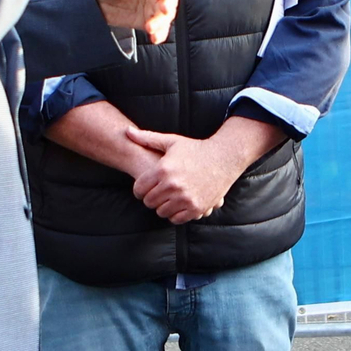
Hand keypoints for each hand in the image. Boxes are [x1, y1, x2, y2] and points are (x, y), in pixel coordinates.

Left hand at [89, 0, 177, 43]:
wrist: (96, 0)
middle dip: (169, 1)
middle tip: (164, 9)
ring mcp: (155, 2)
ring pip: (166, 11)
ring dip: (162, 20)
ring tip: (150, 28)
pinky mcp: (151, 17)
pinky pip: (159, 25)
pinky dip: (159, 32)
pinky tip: (154, 38)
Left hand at [127, 128, 241, 224]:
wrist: (224, 158)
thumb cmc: (195, 149)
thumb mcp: (171, 141)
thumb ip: (147, 138)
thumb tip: (126, 131)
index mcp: (163, 169)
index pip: (139, 189)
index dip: (140, 189)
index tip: (146, 187)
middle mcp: (173, 185)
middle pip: (149, 202)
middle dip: (151, 197)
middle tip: (158, 192)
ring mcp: (185, 198)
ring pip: (161, 212)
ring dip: (163, 206)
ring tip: (169, 197)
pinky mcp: (196, 208)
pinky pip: (176, 219)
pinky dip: (176, 213)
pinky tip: (179, 203)